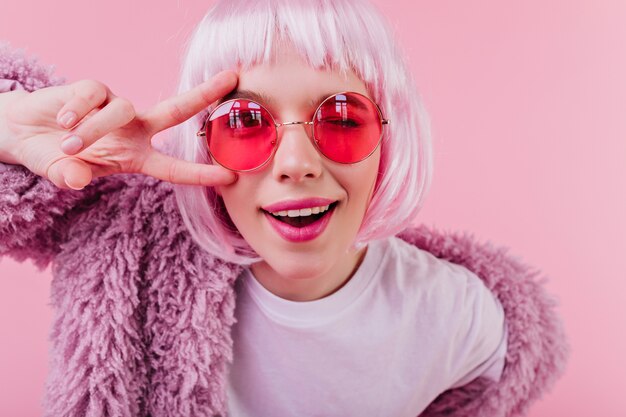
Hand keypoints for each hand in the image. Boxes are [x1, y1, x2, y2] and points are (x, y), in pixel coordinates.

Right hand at [0, 71, 238, 189]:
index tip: (229, 176)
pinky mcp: (95, 90)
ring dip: (94, 129)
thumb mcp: (61, 173)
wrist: (25, 132)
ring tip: (69, 145)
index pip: (173, 168)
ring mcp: (117, 108)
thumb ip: (68, 177)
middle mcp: (134, 130)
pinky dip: (77, 109)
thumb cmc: (54, 157)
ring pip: (121, 110)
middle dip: (203, 94)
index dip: (199, 174)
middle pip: (176, 110)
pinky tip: (62, 119)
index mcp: (137, 157)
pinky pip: (93, 95)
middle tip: (231, 79)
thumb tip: (76, 178)